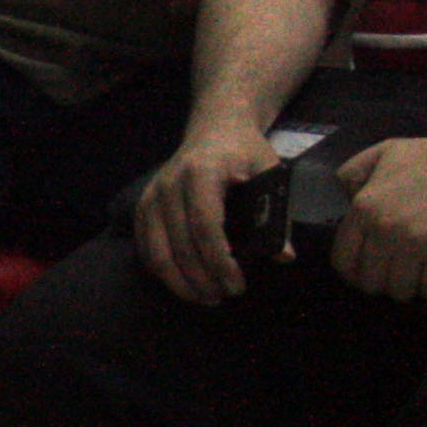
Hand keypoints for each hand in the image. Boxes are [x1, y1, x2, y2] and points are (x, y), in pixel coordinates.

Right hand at [133, 116, 283, 305]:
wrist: (214, 128)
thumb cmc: (245, 151)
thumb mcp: (270, 173)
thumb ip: (276, 214)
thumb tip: (283, 256)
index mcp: (201, 173)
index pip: (205, 226)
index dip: (219, 261)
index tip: (237, 285)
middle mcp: (169, 185)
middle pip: (179, 245)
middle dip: (202, 279)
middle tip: (225, 297)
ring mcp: (151, 196)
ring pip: (156, 252)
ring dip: (179, 282)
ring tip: (205, 298)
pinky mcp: (143, 207)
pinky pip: (145, 248)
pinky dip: (162, 271)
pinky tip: (183, 284)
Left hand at [331, 131, 426, 302]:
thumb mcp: (381, 153)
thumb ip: (354, 173)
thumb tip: (347, 198)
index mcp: (363, 208)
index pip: (343, 261)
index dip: (355, 274)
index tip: (371, 274)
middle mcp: (382, 228)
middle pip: (371, 282)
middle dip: (385, 284)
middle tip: (401, 276)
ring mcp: (414, 241)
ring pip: (401, 291)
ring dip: (412, 289)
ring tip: (422, 278)